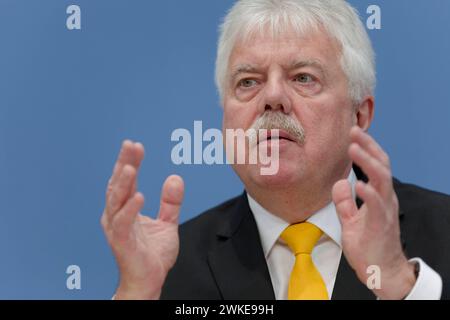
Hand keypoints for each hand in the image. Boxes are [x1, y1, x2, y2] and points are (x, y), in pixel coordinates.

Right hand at [101, 140, 183, 298]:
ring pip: (116, 200)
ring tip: (131, 166)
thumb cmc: (152, 254)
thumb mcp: (167, 223)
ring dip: (123, 182)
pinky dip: (130, 209)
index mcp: (126, 209)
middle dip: (124, 163)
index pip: (127, 181)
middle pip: (118, 184)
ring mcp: (118, 228)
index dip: (130, 162)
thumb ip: (170, 202)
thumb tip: (175, 178)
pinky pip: (124, 223)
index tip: (136, 145)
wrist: (149, 280)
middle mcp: (117, 216)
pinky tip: (139, 196)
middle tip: (130, 145)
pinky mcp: (122, 241)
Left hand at [332, 126, 415, 299]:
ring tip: (354, 148)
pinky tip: (359, 184)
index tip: (352, 134)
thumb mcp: (351, 220)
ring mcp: (385, 210)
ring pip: (382, 179)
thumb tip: (339, 183)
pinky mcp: (381, 225)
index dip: (366, 148)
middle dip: (368, 146)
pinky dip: (369, 193)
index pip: (376, 165)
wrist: (381, 270)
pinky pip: (377, 206)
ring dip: (367, 162)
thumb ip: (345, 202)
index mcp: (379, 195)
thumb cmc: (368, 245)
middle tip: (353, 131)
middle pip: (381, 165)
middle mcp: (385, 198)